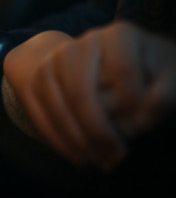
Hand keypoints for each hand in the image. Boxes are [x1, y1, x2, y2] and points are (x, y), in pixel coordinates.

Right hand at [3, 21, 175, 170]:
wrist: (101, 61)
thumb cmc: (146, 72)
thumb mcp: (168, 77)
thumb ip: (165, 95)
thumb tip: (142, 121)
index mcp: (118, 36)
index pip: (122, 68)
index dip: (132, 102)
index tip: (144, 126)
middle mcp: (79, 44)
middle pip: (80, 90)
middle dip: (98, 130)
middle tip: (118, 156)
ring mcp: (51, 62)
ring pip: (58, 106)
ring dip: (79, 141)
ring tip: (102, 162)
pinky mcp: (35, 82)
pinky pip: (42, 115)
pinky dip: (60, 141)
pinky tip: (81, 158)